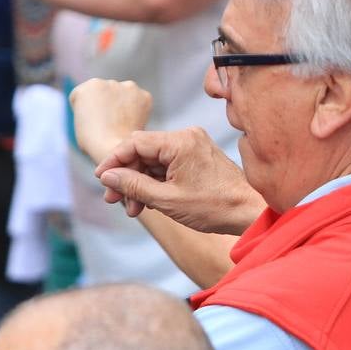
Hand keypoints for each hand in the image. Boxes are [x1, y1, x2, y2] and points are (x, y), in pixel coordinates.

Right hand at [69, 78, 152, 161]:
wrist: (115, 148)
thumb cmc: (93, 141)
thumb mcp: (79, 122)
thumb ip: (87, 109)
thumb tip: (102, 109)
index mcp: (87, 87)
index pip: (85, 95)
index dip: (88, 110)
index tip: (93, 121)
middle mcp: (107, 82)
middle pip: (105, 92)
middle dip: (107, 103)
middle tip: (109, 123)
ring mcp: (127, 87)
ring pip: (123, 95)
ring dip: (122, 104)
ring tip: (120, 124)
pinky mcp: (144, 95)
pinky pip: (139, 101)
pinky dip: (137, 110)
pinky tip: (132, 122)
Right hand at [93, 127, 264, 234]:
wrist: (249, 212)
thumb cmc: (214, 206)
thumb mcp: (167, 199)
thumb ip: (133, 185)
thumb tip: (107, 176)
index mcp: (179, 142)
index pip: (134, 143)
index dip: (113, 161)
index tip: (101, 179)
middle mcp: (186, 137)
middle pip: (142, 151)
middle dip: (126, 176)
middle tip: (114, 200)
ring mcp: (193, 146)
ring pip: (153, 160)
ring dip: (140, 183)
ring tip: (134, 208)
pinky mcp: (197, 157)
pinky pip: (167, 165)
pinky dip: (155, 182)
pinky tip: (148, 202)